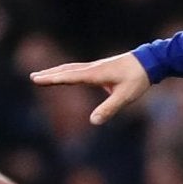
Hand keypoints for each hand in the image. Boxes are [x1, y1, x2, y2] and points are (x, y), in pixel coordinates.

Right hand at [31, 51, 150, 125]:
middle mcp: (93, 68)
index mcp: (96, 74)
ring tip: (43, 75)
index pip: (70, 77)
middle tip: (33, 77)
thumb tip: (93, 121)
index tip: (37, 79)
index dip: (53, 79)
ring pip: (72, 68)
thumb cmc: (137, 79)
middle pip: (67, 71)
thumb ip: (109, 109)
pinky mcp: (101, 67)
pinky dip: (68, 71)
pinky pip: (79, 69)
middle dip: (50, 75)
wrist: (149, 61)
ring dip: (57, 72)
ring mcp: (96, 66)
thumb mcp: (125, 96)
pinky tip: (66, 75)